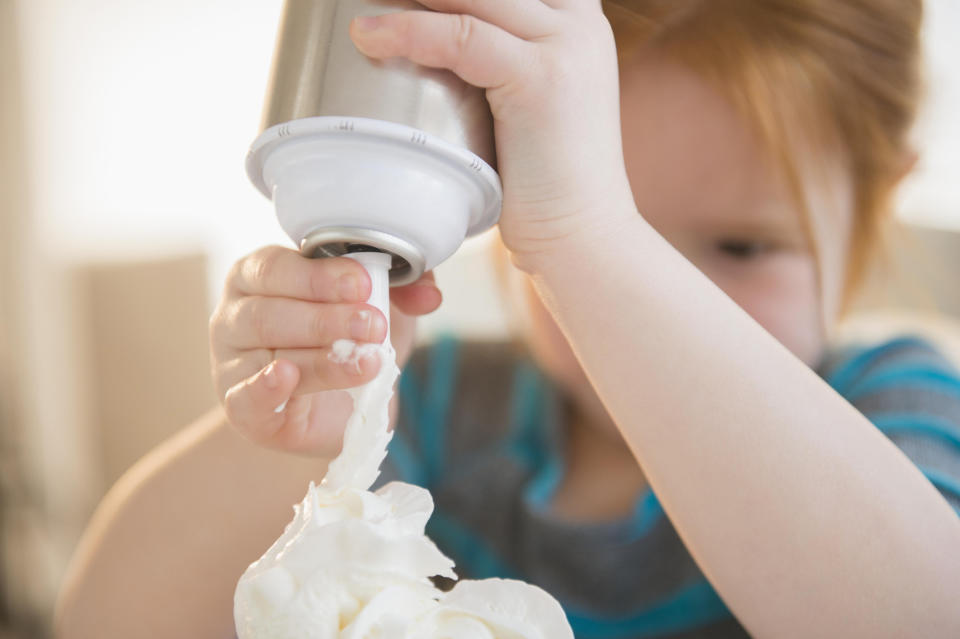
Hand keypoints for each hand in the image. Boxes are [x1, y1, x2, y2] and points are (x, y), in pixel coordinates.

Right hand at [209, 246, 440, 454]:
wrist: (339, 412)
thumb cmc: (345, 343)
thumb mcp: (379, 308)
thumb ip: (401, 288)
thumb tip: (430, 292)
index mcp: (260, 277)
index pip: (276, 267)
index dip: (320, 276)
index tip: (363, 283)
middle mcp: (236, 316)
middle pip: (270, 311)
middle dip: (327, 318)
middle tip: (373, 325)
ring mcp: (233, 364)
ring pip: (270, 354)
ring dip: (323, 357)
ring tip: (367, 360)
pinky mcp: (241, 411)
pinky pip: (244, 399)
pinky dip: (265, 389)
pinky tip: (286, 377)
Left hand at [349, 0, 635, 267]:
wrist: (581, 236)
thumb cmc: (544, 179)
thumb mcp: (526, 97)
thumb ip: (495, 55)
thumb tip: (428, 37)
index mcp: (576, 18)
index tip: (402, 0)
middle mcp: (578, 20)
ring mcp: (566, 44)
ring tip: (352, 7)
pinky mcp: (542, 79)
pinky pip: (462, 38)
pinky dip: (408, 32)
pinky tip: (366, 36)